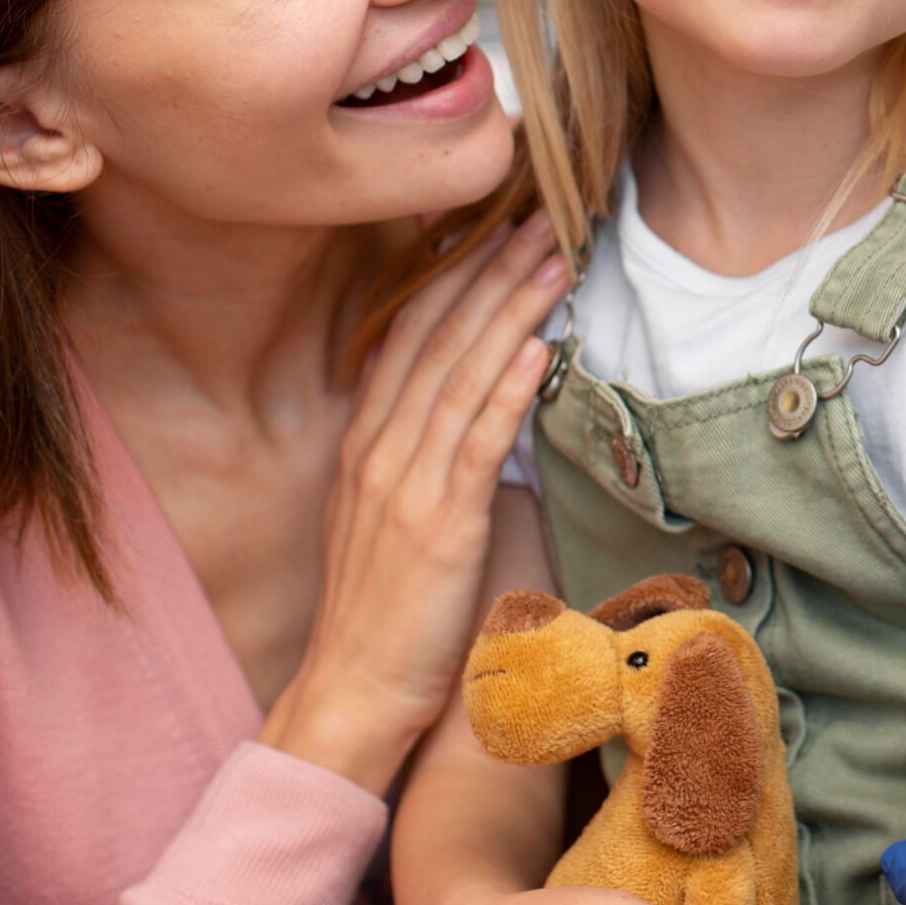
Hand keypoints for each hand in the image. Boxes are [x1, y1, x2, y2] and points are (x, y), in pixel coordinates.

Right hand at [260, 215, 570, 792]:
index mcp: (365, 442)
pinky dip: (506, 390)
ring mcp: (403, 486)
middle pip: (437, 339)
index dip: (454, 275)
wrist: (352, 689)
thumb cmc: (383, 610)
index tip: (495, 225)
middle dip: (490, 271)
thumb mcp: (385, 516)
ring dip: (510, 310)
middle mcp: (378, 451)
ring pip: (462, 376)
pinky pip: (475, 444)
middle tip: (540, 215)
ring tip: (553, 258)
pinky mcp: (437, 526)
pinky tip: (536, 348)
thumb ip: (413, 455)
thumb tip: (458, 401)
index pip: (410, 336)